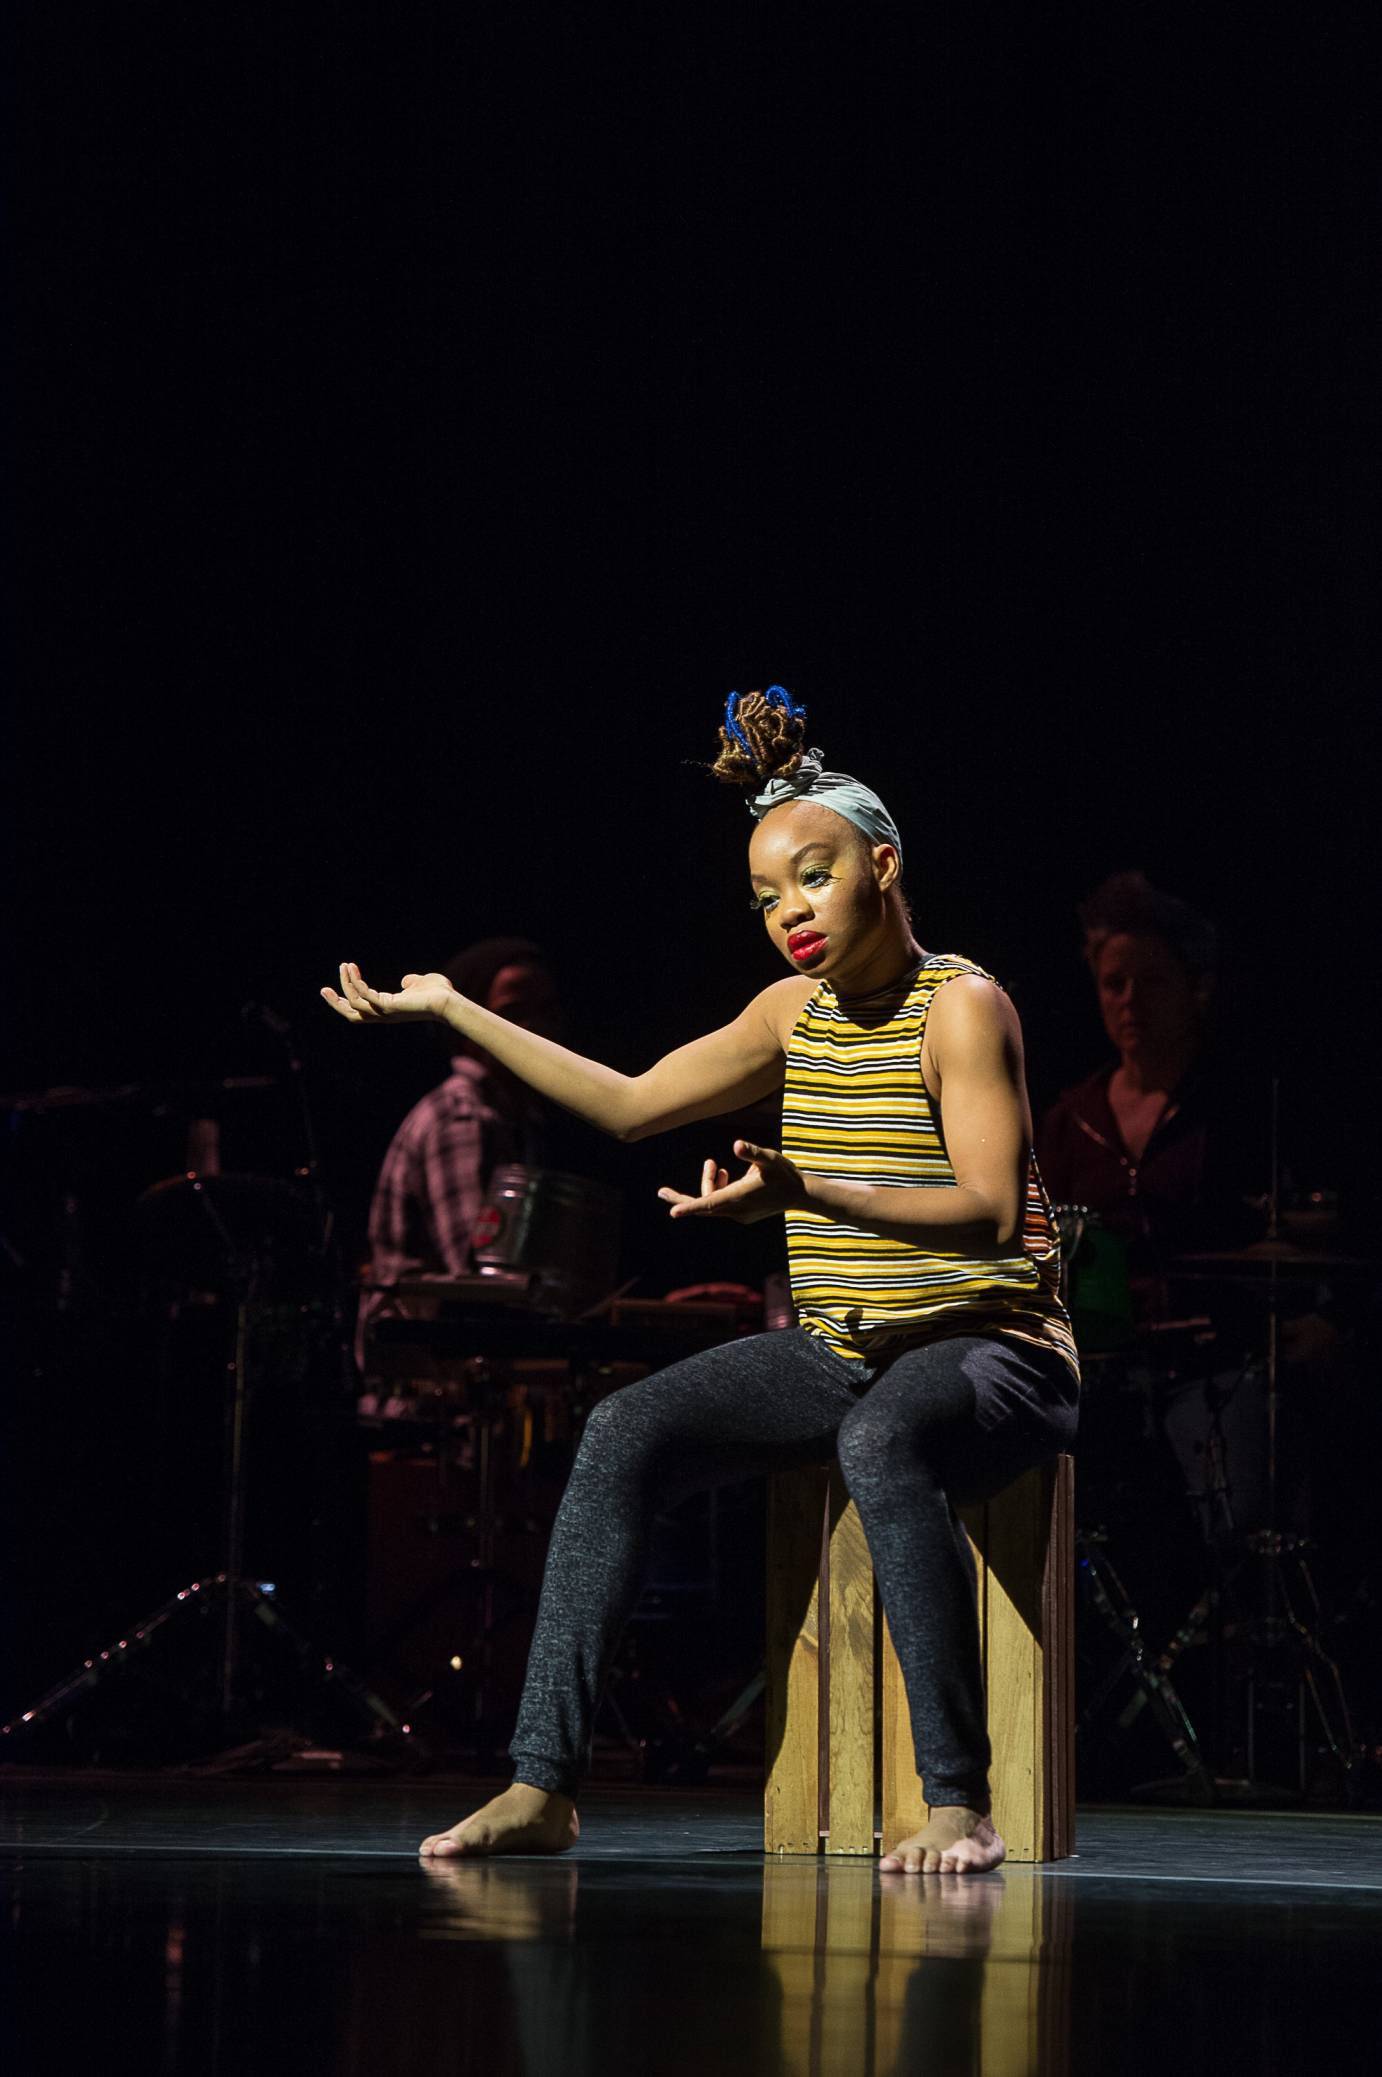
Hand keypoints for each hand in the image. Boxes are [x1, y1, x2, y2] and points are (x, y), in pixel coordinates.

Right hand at [320, 962, 454, 1024]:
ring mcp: (386, 1012)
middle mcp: (384, 1014)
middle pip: (352, 1014)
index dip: (346, 1001)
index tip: (333, 988)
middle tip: (323, 989)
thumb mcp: (420, 984)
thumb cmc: (439, 994)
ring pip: (355, 1005)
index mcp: (388, 1009)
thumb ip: (410, 982)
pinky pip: (366, 996)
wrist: (450, 1002)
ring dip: (346, 985)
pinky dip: (356, 983)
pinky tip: (353, 969)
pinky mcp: (389, 1006)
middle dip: (336, 1002)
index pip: (361, 1010)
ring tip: (344, 966)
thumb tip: (405, 981)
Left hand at [657, 1140, 804, 1224]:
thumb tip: (736, 1145)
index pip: (709, 1203)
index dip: (690, 1206)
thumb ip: (753, 1152)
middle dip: (682, 1198)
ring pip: (712, 1203)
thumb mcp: (770, 1158)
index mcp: (740, 1197)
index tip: (672, 1212)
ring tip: (712, 1164)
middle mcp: (737, 1210)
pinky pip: (720, 1205)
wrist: (801, 1194)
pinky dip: (716, 1190)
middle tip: (661, 1192)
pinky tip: (722, 1174)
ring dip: (708, 1184)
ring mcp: (739, 1215)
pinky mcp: (742, 1214)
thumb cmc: (785, 1173)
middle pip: (703, 1206)